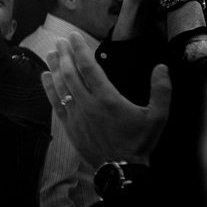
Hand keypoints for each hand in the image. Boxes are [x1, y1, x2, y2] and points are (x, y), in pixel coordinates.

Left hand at [41, 32, 171, 165]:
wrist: (122, 169)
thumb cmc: (140, 142)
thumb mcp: (158, 117)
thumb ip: (161, 91)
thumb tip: (162, 67)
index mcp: (107, 98)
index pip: (89, 67)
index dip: (80, 49)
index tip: (74, 36)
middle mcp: (87, 103)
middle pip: (71, 72)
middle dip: (64, 54)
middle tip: (60, 41)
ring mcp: (76, 114)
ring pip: (61, 85)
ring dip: (55, 67)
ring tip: (51, 53)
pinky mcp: (69, 125)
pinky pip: (55, 102)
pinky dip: (49, 88)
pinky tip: (45, 76)